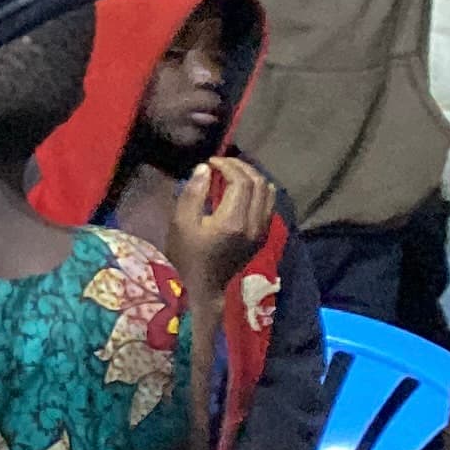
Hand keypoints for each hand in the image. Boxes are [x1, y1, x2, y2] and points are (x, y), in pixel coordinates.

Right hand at [163, 155, 276, 286]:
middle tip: (221, 163)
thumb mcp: (181, 223)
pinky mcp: (263, 235)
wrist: (204, 287)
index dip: (227, 165)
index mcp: (233, 221)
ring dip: (252, 177)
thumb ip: (193, 193)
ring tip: (233, 173)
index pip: (241, 182)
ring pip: (268, 192)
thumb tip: (205, 168)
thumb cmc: (186, 255)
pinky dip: (258, 191)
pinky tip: (241, 190)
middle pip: (259, 183)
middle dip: (241, 167)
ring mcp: (261, 231)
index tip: (210, 162)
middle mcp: (254, 225)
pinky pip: (269, 205)